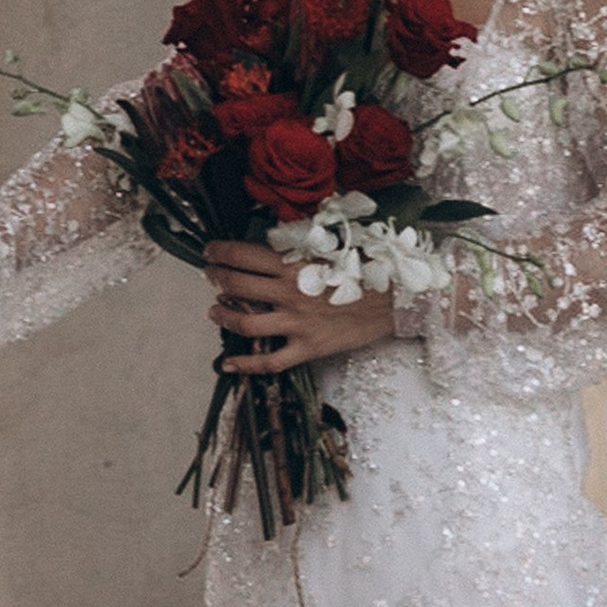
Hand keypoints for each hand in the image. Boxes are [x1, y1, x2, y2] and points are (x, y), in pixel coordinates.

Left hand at [204, 239, 396, 372]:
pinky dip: (246, 365)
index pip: (243, 255)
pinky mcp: (308, 348)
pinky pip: (270, 361)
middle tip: (209, 275)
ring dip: (223, 315)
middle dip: (216, 278)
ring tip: (214, 310)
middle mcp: (289, 293)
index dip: (219, 251)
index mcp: (294, 265)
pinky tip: (228, 364)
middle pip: (237, 285)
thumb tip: (272, 242)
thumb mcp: (330, 249)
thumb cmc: (367, 270)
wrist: (398, 299)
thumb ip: (299, 248)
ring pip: (245, 323)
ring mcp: (297, 323)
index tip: (210, 250)